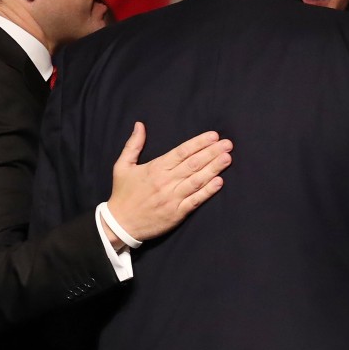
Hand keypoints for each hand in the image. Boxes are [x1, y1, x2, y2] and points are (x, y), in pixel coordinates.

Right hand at [104, 121, 231, 247]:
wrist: (120, 224)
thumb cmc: (122, 193)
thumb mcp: (122, 166)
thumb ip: (133, 144)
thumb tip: (140, 124)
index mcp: (155, 168)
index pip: (182, 152)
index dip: (199, 143)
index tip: (213, 136)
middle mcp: (166, 182)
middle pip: (193, 164)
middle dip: (212, 152)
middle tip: (228, 144)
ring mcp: (173, 198)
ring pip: (197, 180)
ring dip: (214, 168)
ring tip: (227, 158)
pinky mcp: (177, 213)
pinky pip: (196, 200)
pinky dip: (208, 191)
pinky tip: (219, 182)